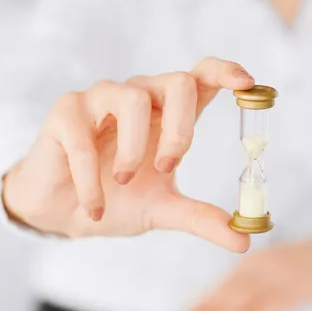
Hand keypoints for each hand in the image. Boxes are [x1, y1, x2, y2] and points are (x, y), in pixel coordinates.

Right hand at [2, 57, 253, 251]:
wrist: (63, 211)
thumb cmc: (117, 198)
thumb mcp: (163, 210)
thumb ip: (202, 218)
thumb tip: (245, 239)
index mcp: (168, 113)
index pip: (201, 75)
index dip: (225, 71)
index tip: (248, 83)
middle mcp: (139, 96)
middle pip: (177, 82)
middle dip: (181, 129)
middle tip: (167, 168)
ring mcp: (101, 99)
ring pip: (132, 97)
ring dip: (134, 147)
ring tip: (125, 182)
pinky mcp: (65, 111)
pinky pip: (83, 135)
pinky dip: (92, 176)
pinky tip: (95, 206)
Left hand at [187, 225, 311, 310]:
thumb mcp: (280, 265)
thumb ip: (255, 280)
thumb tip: (228, 299)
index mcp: (261, 261)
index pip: (227, 283)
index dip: (207, 299)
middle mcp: (267, 267)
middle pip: (232, 291)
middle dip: (209, 308)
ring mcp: (283, 278)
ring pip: (249, 299)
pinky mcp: (301, 289)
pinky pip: (275, 305)